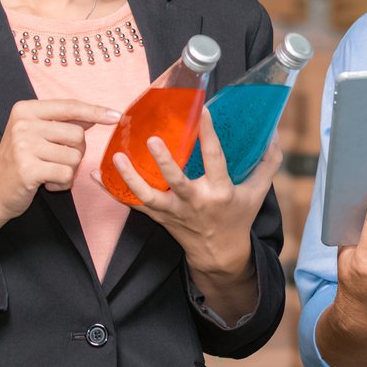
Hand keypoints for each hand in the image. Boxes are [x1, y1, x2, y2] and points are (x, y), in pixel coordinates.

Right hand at [0, 99, 118, 224]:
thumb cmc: (20, 162)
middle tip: (56, 161)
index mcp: (25, 110)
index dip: (95, 110)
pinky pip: (66, 174)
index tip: (116, 116)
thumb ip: (62, 122)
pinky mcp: (27, 169)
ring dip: (68, 170)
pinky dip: (62, 183)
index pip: (69, 106)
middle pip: (77, 134)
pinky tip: (46, 184)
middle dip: (76, 151)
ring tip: (48, 173)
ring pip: (74, 156)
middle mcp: (22, 124)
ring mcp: (23, 146)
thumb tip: (97, 112)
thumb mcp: (36, 134)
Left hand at [110, 109, 280, 281]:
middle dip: (164, 162)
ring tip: (116, 158)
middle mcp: (195, 202)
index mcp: (220, 191)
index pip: (215, 159)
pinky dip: (111, 191)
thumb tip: (273, 132)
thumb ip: (267, 162)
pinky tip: (93, 176)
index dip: (209, 135)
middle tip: (152, 140)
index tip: (202, 112)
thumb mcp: (257, 192)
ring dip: (130, 178)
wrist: (218, 254)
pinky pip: (132, 203)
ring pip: (147, 196)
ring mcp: (174, 211)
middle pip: (177, 181)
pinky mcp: (158, 217)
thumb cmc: (238, 217)